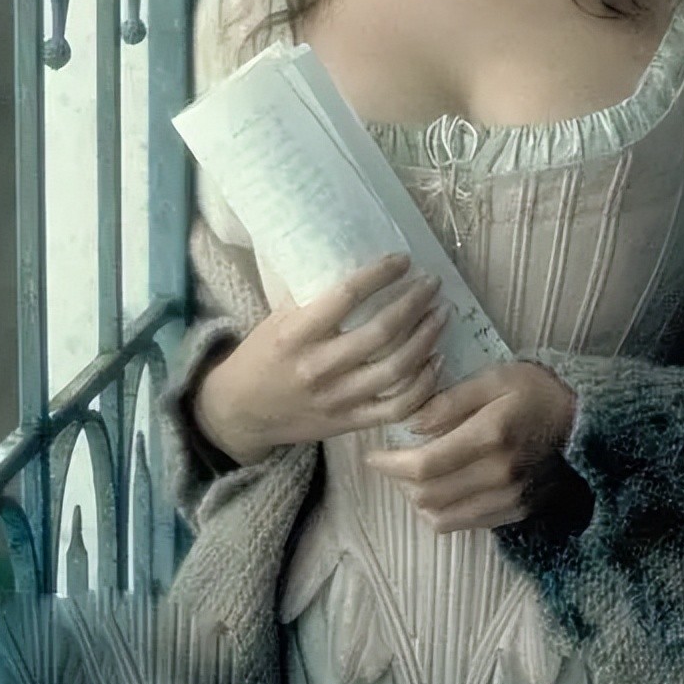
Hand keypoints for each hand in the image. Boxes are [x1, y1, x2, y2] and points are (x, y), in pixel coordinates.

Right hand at [193, 252, 448, 463]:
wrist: (242, 413)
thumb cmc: (264, 355)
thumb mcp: (278, 319)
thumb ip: (313, 297)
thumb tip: (357, 262)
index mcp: (295, 335)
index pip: (346, 296)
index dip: (380, 275)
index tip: (403, 260)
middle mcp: (318, 367)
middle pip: (380, 332)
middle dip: (414, 303)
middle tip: (432, 283)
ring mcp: (337, 399)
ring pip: (396, 370)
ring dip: (426, 339)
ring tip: (441, 314)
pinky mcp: (350, 423)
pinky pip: (397, 407)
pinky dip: (423, 385)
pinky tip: (436, 360)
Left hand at [363, 362, 577, 532]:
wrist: (590, 425)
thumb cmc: (539, 392)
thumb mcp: (497, 378)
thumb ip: (452, 400)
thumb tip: (413, 424)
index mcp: (490, 437)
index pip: (424, 465)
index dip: (390, 464)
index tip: (372, 454)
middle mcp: (498, 476)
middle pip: (428, 496)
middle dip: (399, 482)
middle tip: (389, 462)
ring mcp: (509, 499)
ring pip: (443, 518)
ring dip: (417, 501)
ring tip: (411, 477)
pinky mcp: (517, 513)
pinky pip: (467, 524)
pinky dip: (443, 512)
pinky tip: (440, 489)